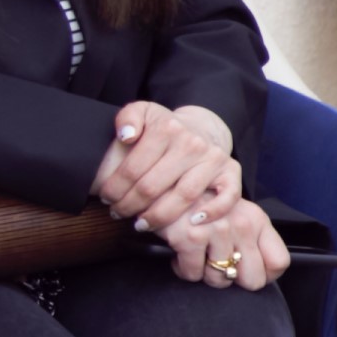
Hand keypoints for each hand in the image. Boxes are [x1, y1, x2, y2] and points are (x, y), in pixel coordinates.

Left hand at [93, 101, 239, 237]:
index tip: (106, 198)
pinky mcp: (231, 171)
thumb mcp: (142, 112)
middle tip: (118, 213)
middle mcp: (192, 143)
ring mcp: (213, 158)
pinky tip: (194, 222)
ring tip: (142, 224)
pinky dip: (214, 211)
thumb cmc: (165, 128)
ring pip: (184, 196)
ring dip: (159, 217)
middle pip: (153, 186)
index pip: (132, 168)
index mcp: (167, 128)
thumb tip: (126, 136)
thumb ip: (127, 118)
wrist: (202, 127)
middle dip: (129, 205)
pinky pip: (227, 196)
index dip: (114, 188)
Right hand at [174, 194, 290, 292]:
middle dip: (233, 279)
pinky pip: (193, 274)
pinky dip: (185, 269)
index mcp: (257, 220)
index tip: (247, 274)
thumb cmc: (202, 205)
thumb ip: (252, 239)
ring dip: (205, 273)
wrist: (167, 187)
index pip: (279, 262)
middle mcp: (242, 225)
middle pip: (253, 280)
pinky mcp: (191, 238)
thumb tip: (263, 272)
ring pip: (219, 280)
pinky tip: (182, 253)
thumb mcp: (236, 213)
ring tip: (198, 255)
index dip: (265, 276)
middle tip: (218, 266)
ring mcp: (217, 231)